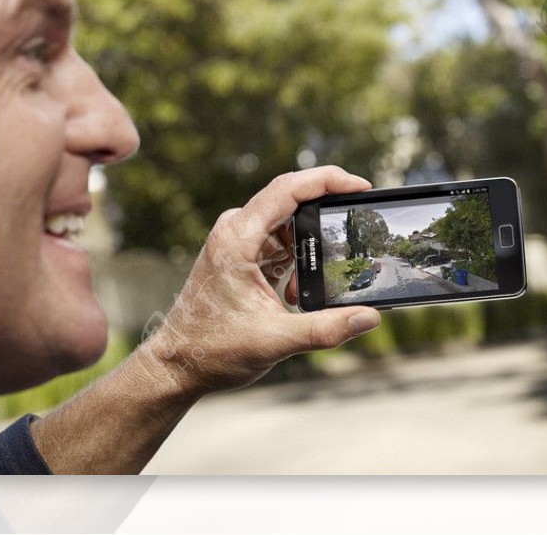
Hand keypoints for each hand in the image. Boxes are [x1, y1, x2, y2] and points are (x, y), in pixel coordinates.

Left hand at [139, 166, 381, 396]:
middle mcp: (235, 230)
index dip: (328, 180)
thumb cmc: (212, 351)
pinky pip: (279, 241)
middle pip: (291, 198)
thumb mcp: (275, 341)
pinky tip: (297, 290)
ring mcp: (236, 241)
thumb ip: (325, 329)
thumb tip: (369, 317)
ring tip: (318, 276)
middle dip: (327, 209)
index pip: (288, 188)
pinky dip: (298, 258)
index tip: (361, 186)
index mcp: (237, 238)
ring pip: (287, 221)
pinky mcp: (241, 254)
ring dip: (310, 243)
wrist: (177, 366)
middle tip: (357, 222)